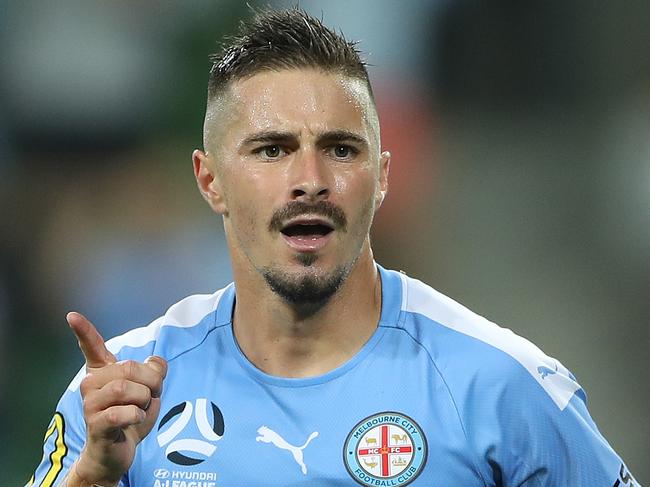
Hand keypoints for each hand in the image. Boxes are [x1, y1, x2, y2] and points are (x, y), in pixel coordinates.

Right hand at [66, 312, 166, 485]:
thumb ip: (154, 371)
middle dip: (151, 382)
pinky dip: (137, 415)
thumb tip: (155, 361)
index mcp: (103, 372)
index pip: (92, 346)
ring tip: (141, 408)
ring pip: (125, 388)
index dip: (83, 330)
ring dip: (144, 399)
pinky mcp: (95, 424)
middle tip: (152, 395)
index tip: (71, 315)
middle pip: (129, 368)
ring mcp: (90, 404)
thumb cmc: (131, 416)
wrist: (118, 452)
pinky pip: (122, 412)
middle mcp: (91, 384)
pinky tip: (134, 421)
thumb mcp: (150, 390)